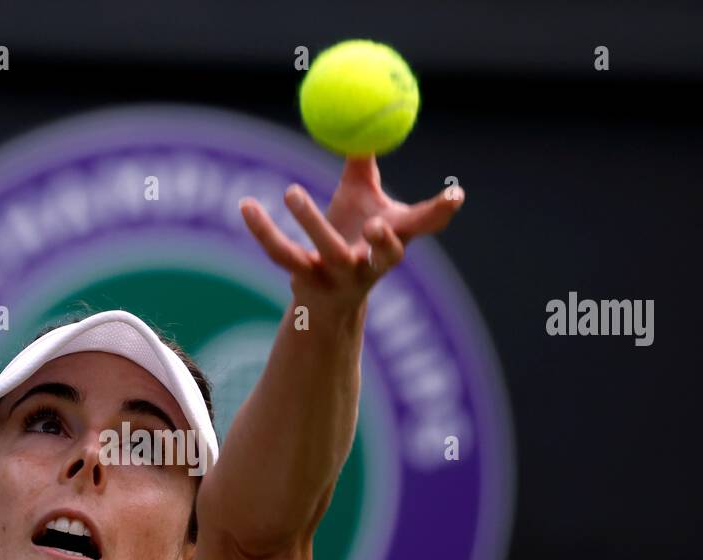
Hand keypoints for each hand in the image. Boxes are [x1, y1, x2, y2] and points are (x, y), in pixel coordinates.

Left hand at [239, 155, 463, 322]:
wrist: (325, 299)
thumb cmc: (351, 237)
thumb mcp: (361, 200)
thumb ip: (364, 165)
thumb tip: (364, 117)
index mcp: (394, 240)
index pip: (424, 226)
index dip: (442, 212)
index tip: (456, 195)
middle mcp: (372, 263)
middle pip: (385, 256)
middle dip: (384, 241)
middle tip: (376, 221)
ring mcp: (340, 276)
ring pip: (329, 252)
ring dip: (312, 222)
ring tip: (292, 191)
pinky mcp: (306, 281)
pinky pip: (283, 254)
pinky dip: (263, 230)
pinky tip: (246, 205)